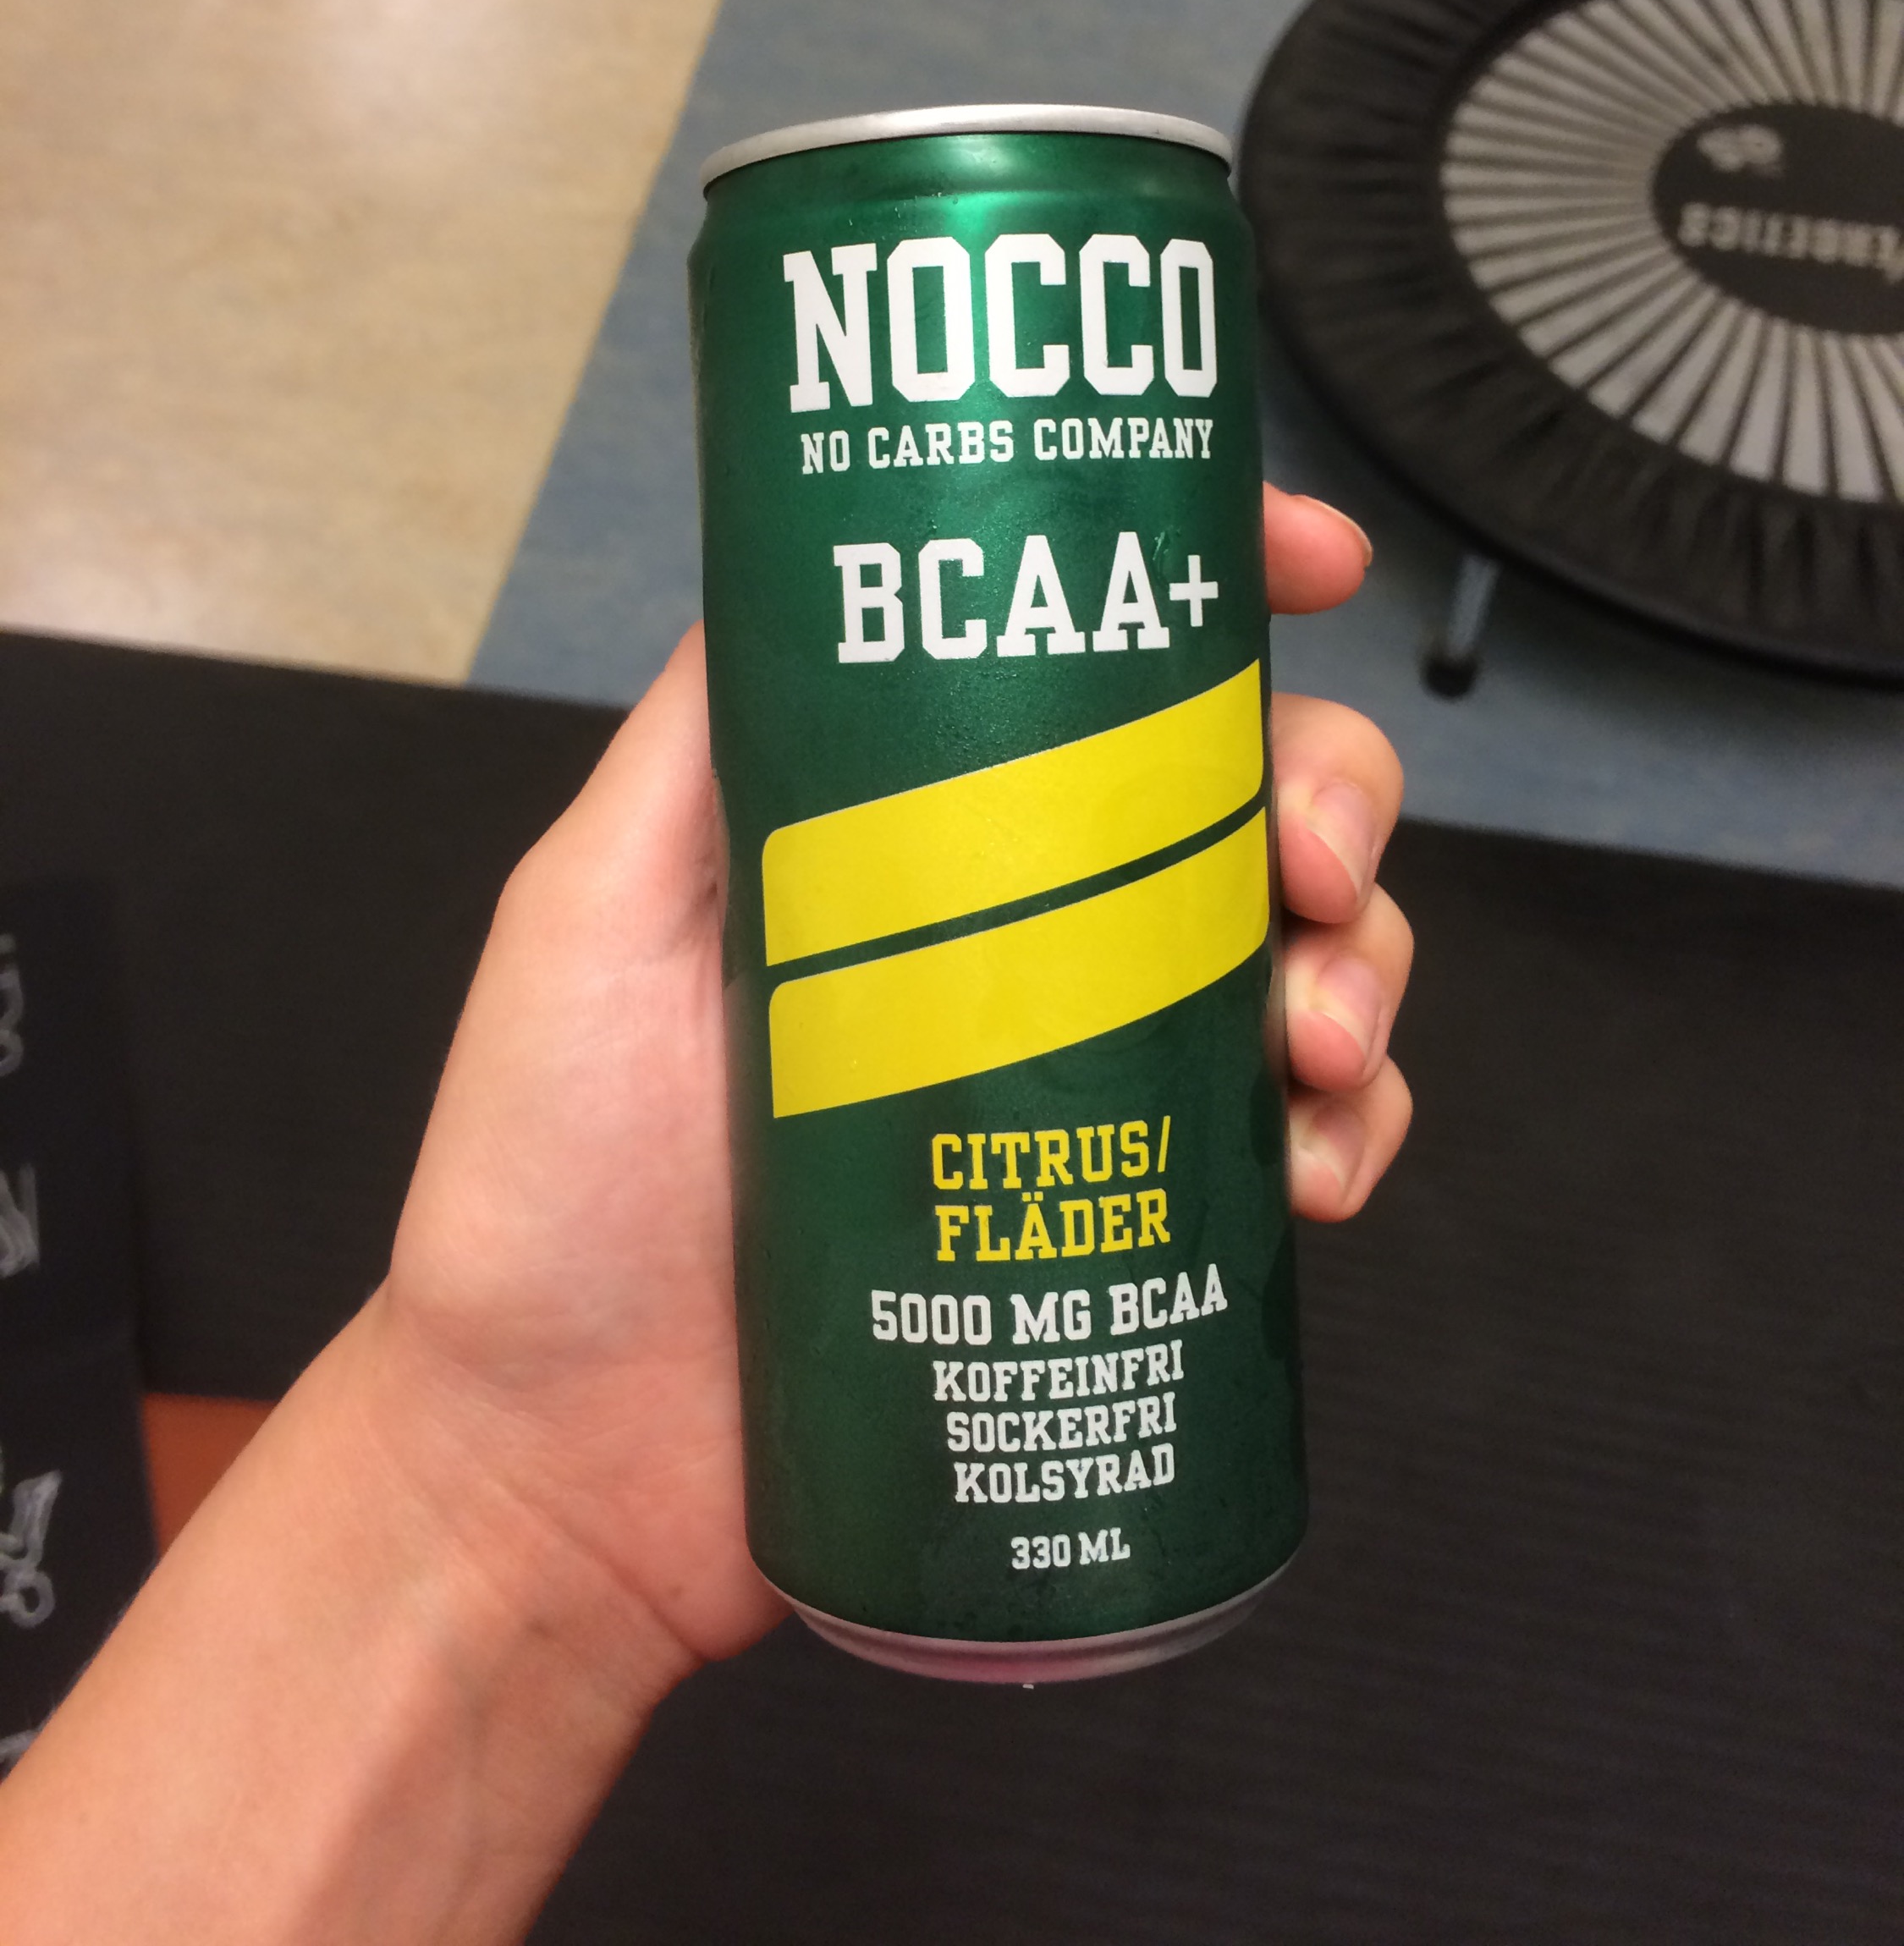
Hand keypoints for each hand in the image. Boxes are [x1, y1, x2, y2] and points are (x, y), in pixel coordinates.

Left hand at [375, 483, 1411, 1679]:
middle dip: (1331, 790)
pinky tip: (1307, 1170)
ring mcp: (1082, 1076)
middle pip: (1237, 795)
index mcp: (915, 827)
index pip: (1093, 670)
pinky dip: (1351, 1132)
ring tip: (1311, 1041)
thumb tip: (808, 555)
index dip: (1225, 589)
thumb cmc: (547, 1178)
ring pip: (1303, 956)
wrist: (566, 1468)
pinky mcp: (1123, 1219)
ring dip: (1364, 968)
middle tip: (1308, 862)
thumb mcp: (590, 904)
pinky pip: (1298, 1142)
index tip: (1318, 561)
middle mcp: (1017, 930)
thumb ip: (699, 735)